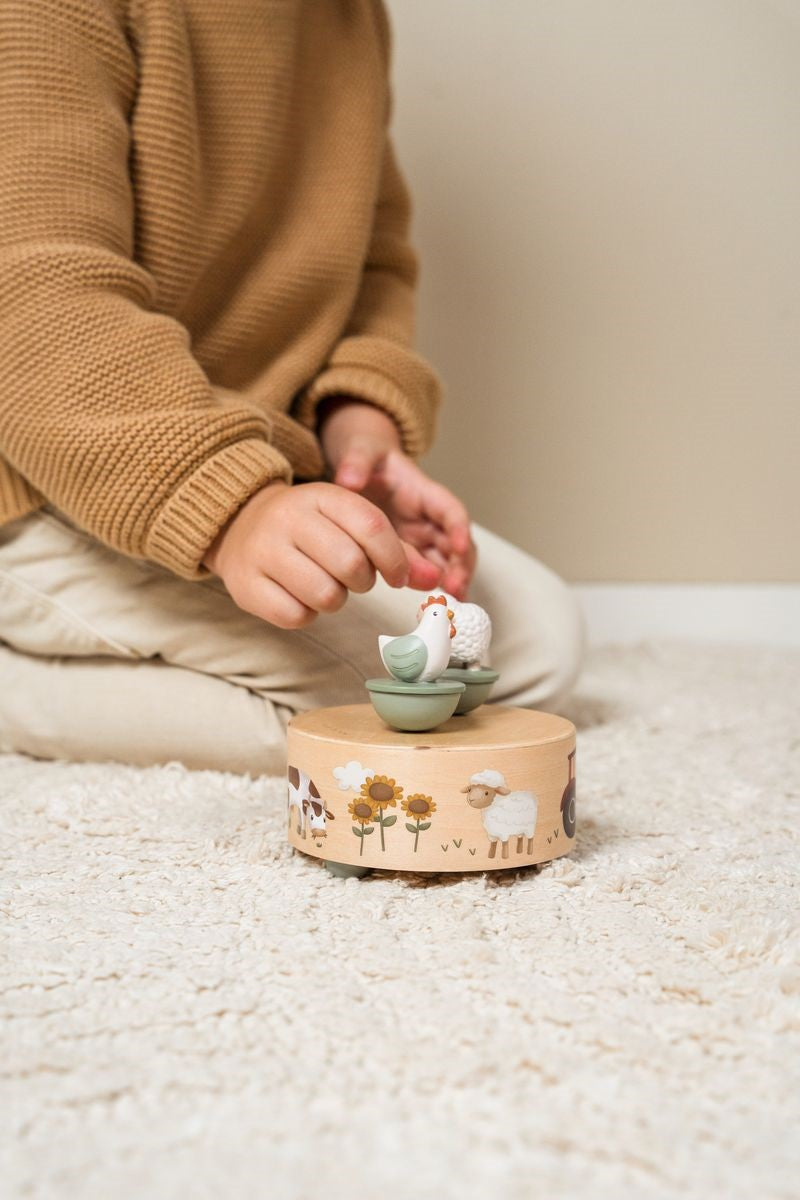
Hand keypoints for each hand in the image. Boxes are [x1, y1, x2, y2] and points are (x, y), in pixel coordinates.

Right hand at [202, 479, 442, 628]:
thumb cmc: (310, 528)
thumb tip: (433, 579)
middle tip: (355, 579)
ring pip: (325, 595)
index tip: (398, 576)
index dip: (395, 559)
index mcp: (320, 496)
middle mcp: (288, 519)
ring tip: (325, 584)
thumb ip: (395, 549)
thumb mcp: (347, 521)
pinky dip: (307, 614)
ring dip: (336, 599)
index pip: (372, 526)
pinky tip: (299, 595)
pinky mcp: (246, 586)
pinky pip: (296, 616)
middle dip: (363, 581)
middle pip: (350, 565)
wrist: (239, 524)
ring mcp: (263, 552)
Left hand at [318, 398, 475, 599]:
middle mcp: (428, 517)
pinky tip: (433, 605)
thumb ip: (357, 462)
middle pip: (456, 542)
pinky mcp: (408, 550)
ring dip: (451, 579)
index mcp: (423, 492)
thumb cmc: (367, 456)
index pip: (449, 510)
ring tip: (450, 601)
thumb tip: (349, 479)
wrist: (361, 465)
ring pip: (445, 560)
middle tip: (456, 587)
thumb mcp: (362, 452)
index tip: (459, 545)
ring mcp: (420, 537)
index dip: (457, 528)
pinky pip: (425, 570)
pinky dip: (430, 586)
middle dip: (461, 564)